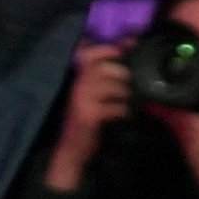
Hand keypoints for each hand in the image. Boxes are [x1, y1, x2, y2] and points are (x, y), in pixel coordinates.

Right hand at [43, 41, 132, 190]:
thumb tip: (123, 54)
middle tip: (127, 86)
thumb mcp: (88, 95)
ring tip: (126, 101)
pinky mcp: (90, 116)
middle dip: (122, 74)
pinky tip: (122, 114)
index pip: (89, 55)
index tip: (124, 48)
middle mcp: (78, 86)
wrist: (72, 150)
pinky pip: (114, 107)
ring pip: (113, 87)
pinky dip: (122, 110)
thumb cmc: (85, 119)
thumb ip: (100, 77)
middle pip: (105, 68)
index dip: (107, 50)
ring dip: (124, 94)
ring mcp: (82, 100)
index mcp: (77, 79)